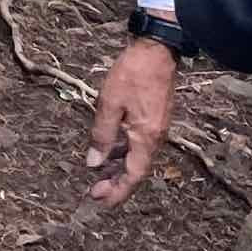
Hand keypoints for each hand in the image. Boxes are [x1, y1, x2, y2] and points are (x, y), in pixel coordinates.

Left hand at [85, 37, 176, 206]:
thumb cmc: (133, 74)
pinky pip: (139, 145)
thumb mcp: (109, 104)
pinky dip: (125, 153)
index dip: (117, 192)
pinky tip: (111, 151)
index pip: (133, 176)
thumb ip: (102, 135)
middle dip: (116, 184)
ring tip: (99, 175)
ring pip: (138, 158)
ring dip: (119, 169)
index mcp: (146, 138)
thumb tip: (93, 163)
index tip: (99, 200)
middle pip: (137, 171)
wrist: (157, 50)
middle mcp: (155, 138)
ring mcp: (157, 129)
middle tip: (94, 191)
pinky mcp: (155, 119)